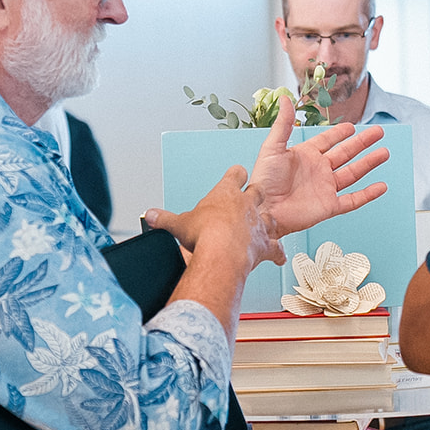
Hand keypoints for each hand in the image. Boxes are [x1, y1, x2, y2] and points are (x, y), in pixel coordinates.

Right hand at [145, 166, 284, 271]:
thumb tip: (150, 216)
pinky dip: (277, 253)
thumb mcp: (178, 224)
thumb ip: (164, 218)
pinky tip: (278, 257)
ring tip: (266, 225)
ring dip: (268, 221)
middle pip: (257, 191)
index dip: (236, 173)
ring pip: (270, 217)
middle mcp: (245, 205)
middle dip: (255, 193)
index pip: (235, 174)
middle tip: (253, 195)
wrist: (221, 254)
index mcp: (225, 194)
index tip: (237, 172)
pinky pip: (275, 248)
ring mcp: (257, 224)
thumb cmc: (203, 235)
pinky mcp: (264, 244)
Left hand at [249, 96, 388, 236]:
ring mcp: (326, 188)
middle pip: (346, 153)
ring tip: (384, 152)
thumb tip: (285, 98)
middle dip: (362, 143)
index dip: (339, 133)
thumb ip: (283, 123)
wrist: (264, 210)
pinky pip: (353, 200)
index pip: (327, 141)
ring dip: (369, 163)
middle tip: (378, 132)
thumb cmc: (263, 181)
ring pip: (353, 173)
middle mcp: (318, 171)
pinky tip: (381, 186)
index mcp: (306, 156)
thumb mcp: (272, 147)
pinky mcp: (330, 206)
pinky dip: (368, 194)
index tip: (352, 125)